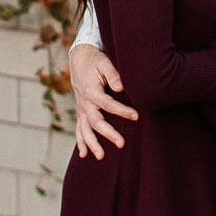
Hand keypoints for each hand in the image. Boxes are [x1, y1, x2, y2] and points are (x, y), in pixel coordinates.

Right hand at [70, 43, 137, 159]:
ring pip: (85, 129)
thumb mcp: (104, 63)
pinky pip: (79, 129)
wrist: (79, 59)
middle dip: (108, 134)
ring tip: (101, 156)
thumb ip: (113, 74)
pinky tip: (84, 155)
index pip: (108, 104)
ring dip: (92, 144)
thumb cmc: (95, 61)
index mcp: (91, 91)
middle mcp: (84, 103)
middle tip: (122, 144)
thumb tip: (121, 87)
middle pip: (96, 122)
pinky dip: (80, 142)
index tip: (136, 116)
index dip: (122, 111)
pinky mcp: (81, 112)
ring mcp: (81, 109)